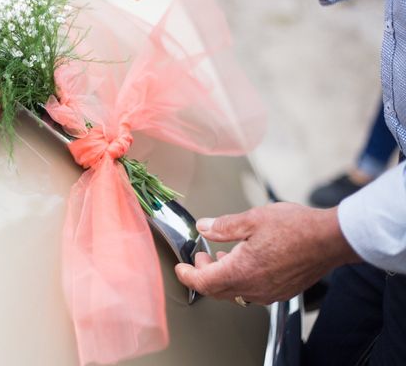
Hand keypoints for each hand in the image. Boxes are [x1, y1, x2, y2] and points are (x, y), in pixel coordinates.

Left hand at [175, 202, 359, 303]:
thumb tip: (204, 227)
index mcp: (242, 271)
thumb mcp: (252, 219)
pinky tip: (244, 261)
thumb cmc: (296, 228)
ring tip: (220, 256)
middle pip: (217, 290)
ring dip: (222, 276)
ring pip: (234, 292)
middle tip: (201, 256)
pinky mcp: (281, 291)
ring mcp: (269, 292)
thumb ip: (223, 226)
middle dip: (203, 274)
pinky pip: (252, 291)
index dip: (187, 275)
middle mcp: (254, 288)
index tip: (180, 267)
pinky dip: (240, 278)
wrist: (330, 239)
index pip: (203, 282)